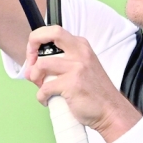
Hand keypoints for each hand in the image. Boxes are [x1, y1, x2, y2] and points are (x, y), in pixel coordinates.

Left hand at [24, 26, 142, 142]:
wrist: (111, 111)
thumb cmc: (94, 92)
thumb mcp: (82, 68)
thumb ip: (60, 63)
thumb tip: (31, 69)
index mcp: (81, 46)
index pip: (54, 31)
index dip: (37, 39)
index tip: (32, 54)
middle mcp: (80, 53)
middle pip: (51, 35)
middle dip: (32, 48)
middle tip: (31, 66)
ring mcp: (77, 68)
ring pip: (42, 64)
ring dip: (35, 78)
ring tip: (41, 87)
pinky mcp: (72, 84)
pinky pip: (45, 88)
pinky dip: (41, 96)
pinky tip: (47, 100)